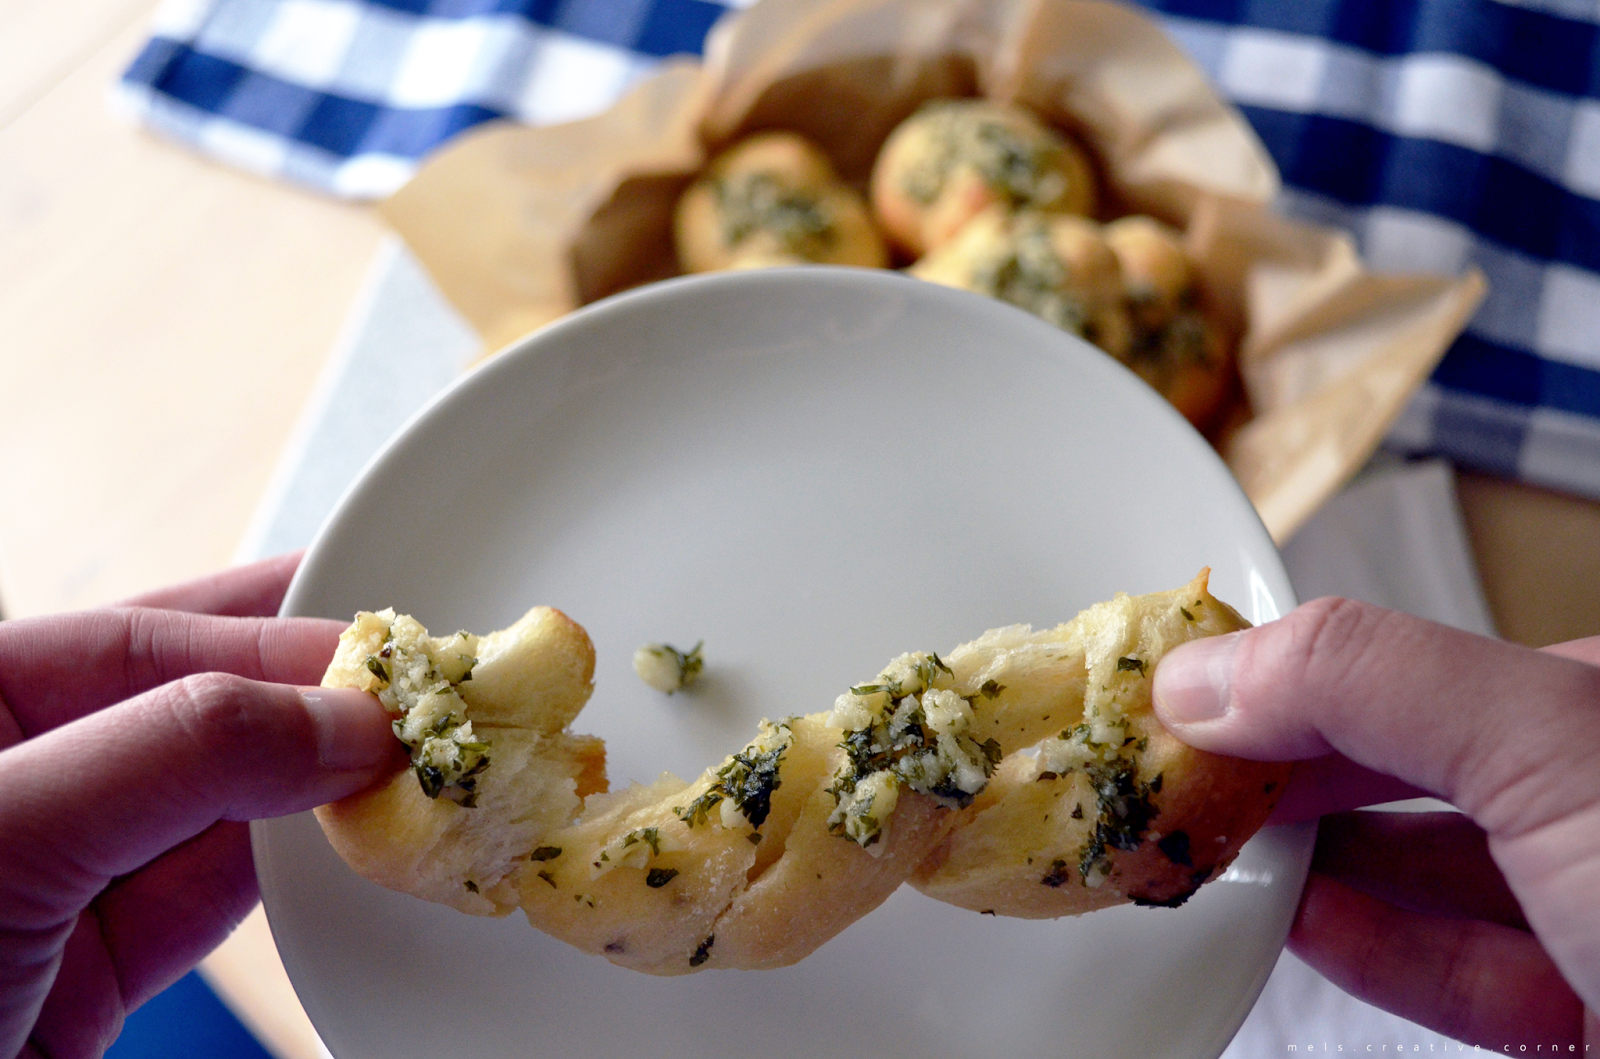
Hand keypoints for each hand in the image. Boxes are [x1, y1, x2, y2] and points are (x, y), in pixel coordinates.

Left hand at [0, 554, 403, 1058]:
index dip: (273, 637)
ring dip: (317, 793)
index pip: (141, 640)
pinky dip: (291, 878)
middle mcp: (18, 778)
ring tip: (413, 766)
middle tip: (426, 693)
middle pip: (193, 709)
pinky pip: (213, 894)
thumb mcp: (4, 833)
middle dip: (309, 702)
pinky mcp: (89, 971)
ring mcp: (52, 878)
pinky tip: (351, 846)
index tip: (388, 654)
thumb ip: (174, 752)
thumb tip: (338, 719)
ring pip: (218, 805)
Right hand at [1152, 597, 1599, 1048]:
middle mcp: (1594, 795)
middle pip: (1416, 758)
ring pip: (1430, 864)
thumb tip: (1214, 673)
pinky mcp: (1584, 1012)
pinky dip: (1366, 943)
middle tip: (1190, 770)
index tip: (1193, 691)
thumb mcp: (1550, 743)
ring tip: (1225, 841)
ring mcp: (1595, 909)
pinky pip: (1456, 966)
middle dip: (1295, 762)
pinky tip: (1302, 920)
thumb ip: (1375, 680)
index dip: (1299, 667)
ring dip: (1318, 856)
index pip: (1422, 656)